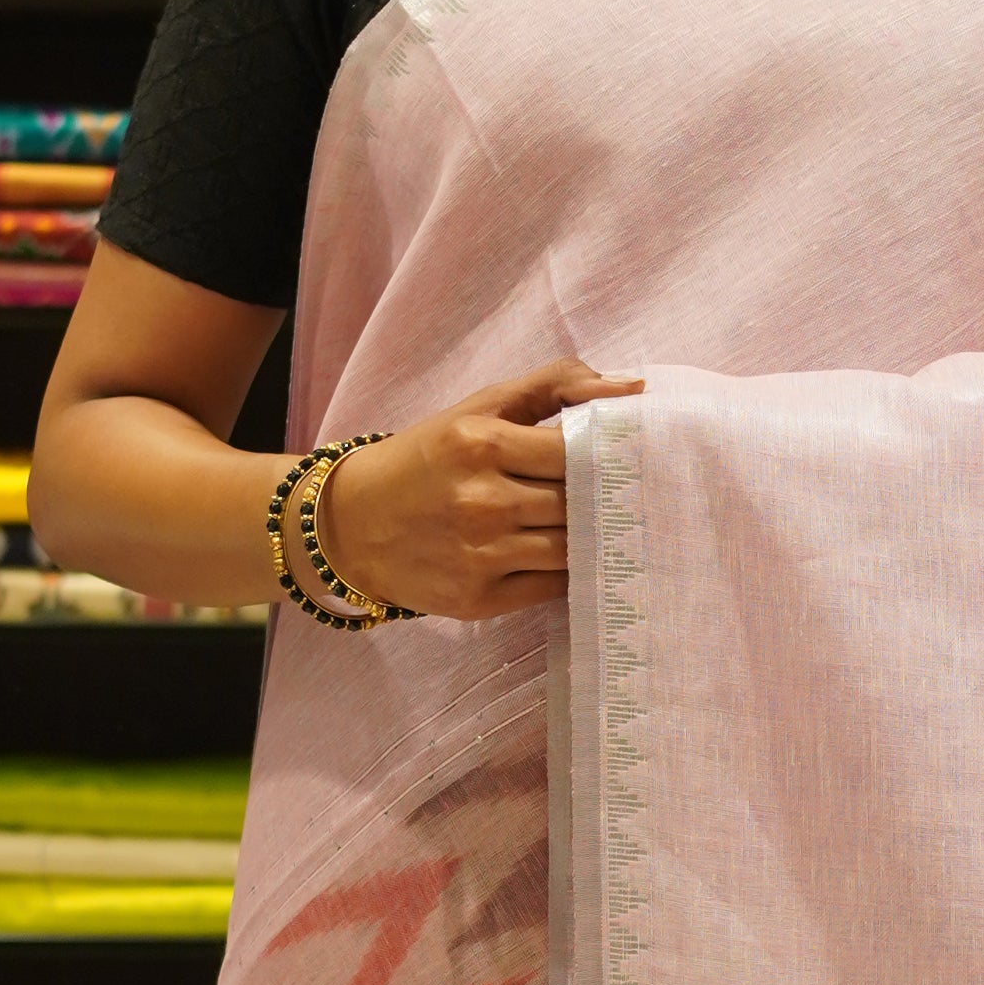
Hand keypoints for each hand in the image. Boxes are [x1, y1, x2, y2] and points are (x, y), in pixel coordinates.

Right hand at [309, 358, 643, 622]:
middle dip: (606, 499)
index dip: (612, 455)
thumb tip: (632, 388)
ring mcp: (479, 555)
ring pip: (571, 549)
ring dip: (592, 539)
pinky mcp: (477, 599)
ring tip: (603, 526)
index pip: (576, 450)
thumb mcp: (478, 409)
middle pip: (578, 502)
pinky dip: (569, 573)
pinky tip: (570, 557)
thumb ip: (553, 386)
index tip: (632, 457)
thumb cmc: (426, 459)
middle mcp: (480, 501)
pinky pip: (551, 588)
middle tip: (629, 495)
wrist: (351, 524)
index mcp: (480, 443)